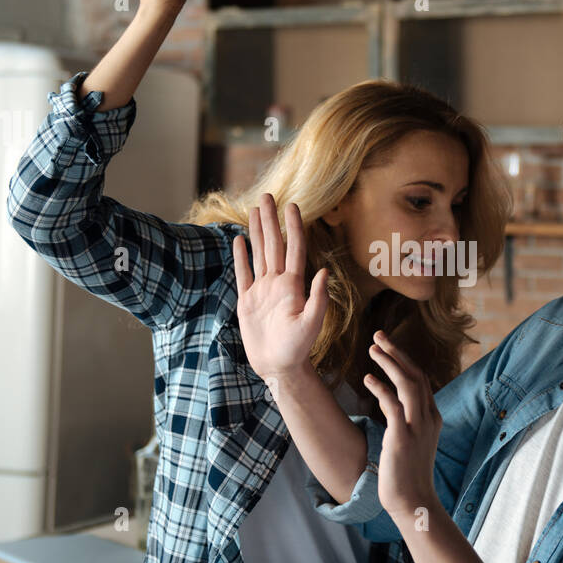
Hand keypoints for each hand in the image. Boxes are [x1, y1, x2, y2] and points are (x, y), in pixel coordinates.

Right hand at [233, 194, 329, 384]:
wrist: (279, 367)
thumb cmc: (298, 348)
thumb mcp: (311, 324)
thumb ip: (318, 298)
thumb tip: (324, 270)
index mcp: (293, 285)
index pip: (293, 248)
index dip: (294, 227)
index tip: (293, 205)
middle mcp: (277, 283)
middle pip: (274, 244)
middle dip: (271, 219)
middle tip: (268, 195)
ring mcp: (262, 290)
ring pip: (259, 253)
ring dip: (257, 231)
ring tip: (255, 209)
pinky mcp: (247, 301)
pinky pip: (243, 274)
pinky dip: (241, 256)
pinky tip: (239, 240)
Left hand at [363, 331, 441, 517]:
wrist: (413, 501)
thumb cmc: (407, 474)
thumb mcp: (410, 441)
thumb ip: (403, 419)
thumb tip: (389, 401)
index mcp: (432, 417)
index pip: (420, 379)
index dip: (404, 359)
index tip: (387, 346)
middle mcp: (428, 417)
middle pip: (415, 374)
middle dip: (397, 352)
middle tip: (378, 335)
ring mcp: (417, 426)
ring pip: (407, 383)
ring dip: (390, 362)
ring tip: (372, 349)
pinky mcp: (403, 437)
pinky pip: (393, 405)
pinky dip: (381, 388)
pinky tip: (367, 378)